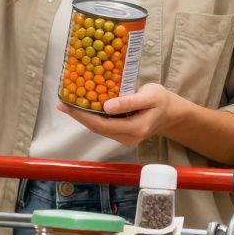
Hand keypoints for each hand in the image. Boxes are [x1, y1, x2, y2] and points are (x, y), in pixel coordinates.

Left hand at [57, 83, 182, 147]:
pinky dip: (92, 117)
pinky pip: (104, 126)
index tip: (67, 105)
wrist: (171, 113)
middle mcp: (128, 137)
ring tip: (68, 104)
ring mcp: (125, 138)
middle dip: (79, 116)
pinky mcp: (122, 134)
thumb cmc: (161, 101)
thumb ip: (129, 102)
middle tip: (62, 103)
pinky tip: (83, 107)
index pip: (102, 124)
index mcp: (135, 128)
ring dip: (83, 117)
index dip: (83, 116)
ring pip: (99, 128)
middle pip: (97, 128)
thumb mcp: (149, 96)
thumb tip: (106, 107)